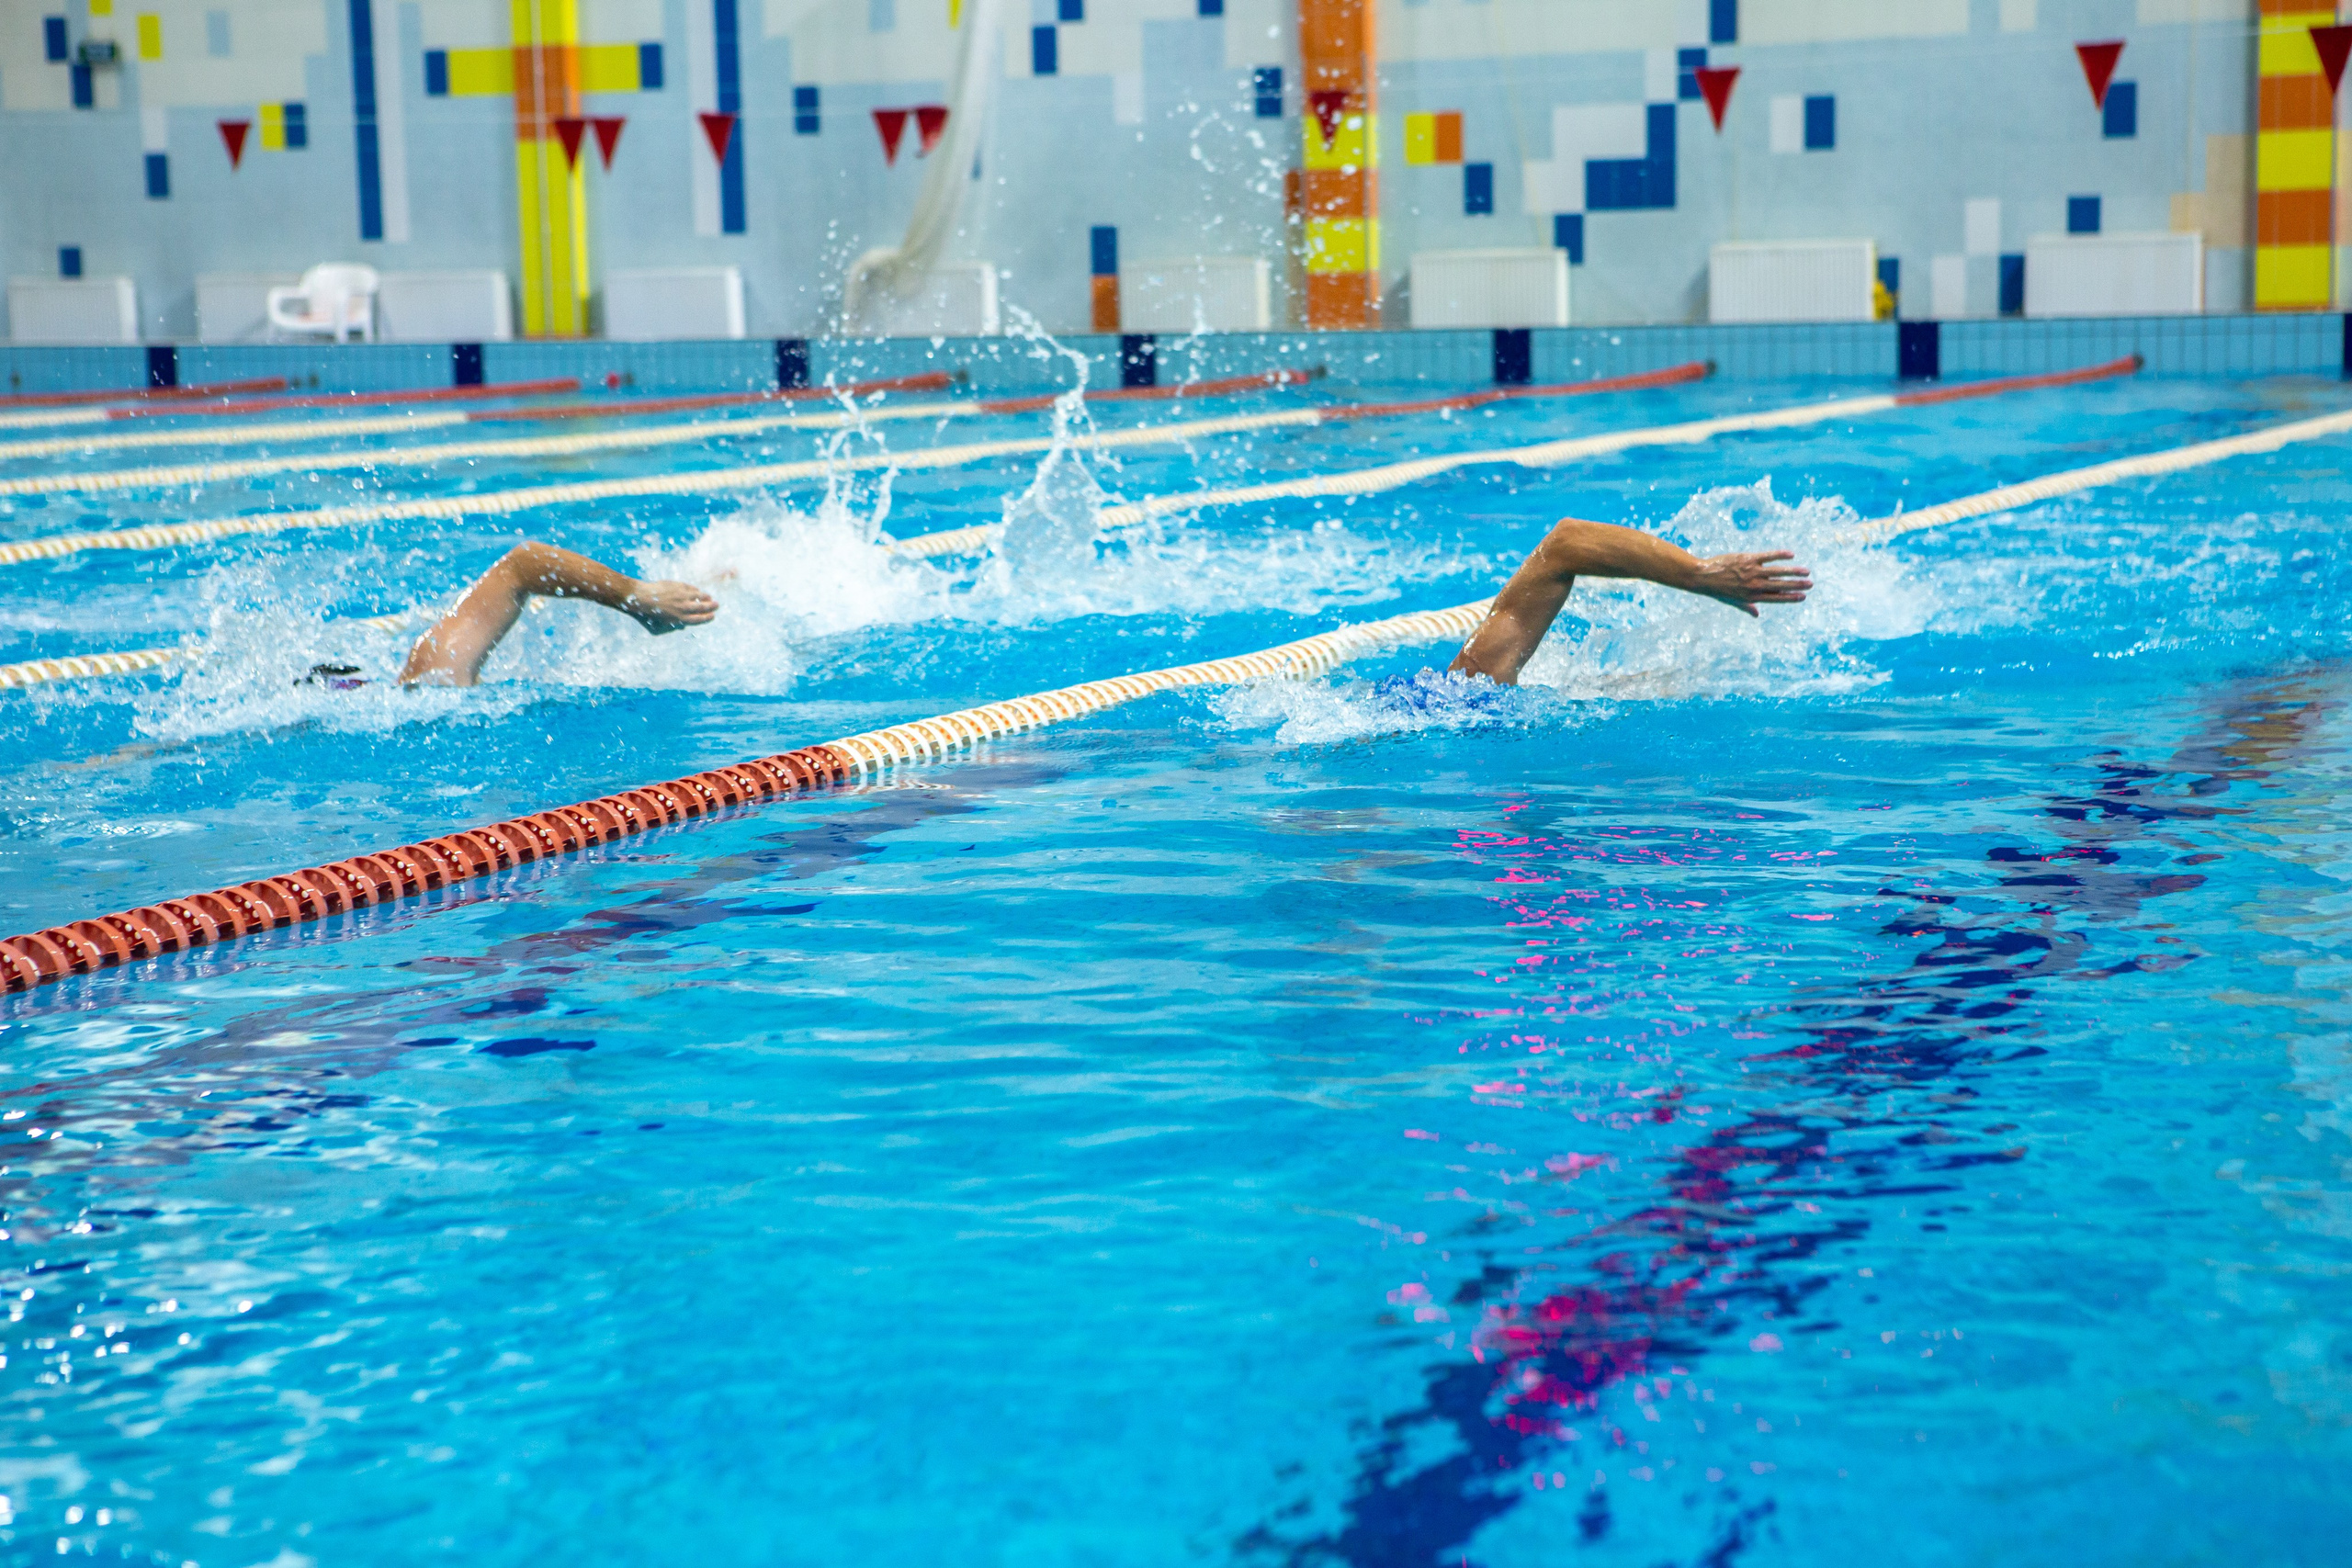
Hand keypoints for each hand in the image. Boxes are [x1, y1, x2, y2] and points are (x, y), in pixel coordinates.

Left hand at [623, 579, 720, 634]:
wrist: (642, 597)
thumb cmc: (649, 614)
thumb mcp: (661, 626)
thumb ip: (674, 626)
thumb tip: (683, 627)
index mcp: (680, 619)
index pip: (699, 619)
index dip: (707, 617)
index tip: (713, 616)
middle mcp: (683, 607)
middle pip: (702, 607)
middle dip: (711, 606)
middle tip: (716, 605)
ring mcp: (682, 596)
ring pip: (699, 596)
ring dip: (706, 597)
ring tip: (709, 597)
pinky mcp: (679, 586)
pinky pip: (691, 588)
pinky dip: (695, 590)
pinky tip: (697, 591)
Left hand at [1690, 551, 1810, 617]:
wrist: (1704, 576)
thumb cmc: (1718, 590)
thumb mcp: (1733, 601)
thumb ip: (1747, 607)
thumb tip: (1757, 615)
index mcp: (1752, 597)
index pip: (1776, 598)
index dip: (1791, 597)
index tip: (1803, 597)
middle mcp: (1755, 585)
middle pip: (1781, 585)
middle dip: (1797, 585)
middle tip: (1810, 584)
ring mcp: (1753, 572)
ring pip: (1778, 571)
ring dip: (1794, 571)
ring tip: (1806, 571)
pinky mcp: (1749, 559)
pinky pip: (1768, 556)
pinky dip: (1780, 555)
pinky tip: (1791, 555)